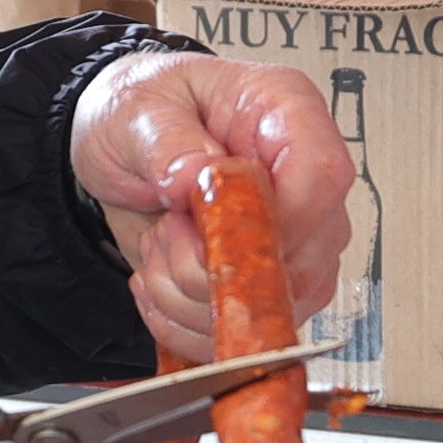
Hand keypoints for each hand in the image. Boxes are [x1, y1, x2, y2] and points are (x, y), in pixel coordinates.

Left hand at [72, 54, 352, 358]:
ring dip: (190, 296)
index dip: (274, 218)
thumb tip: (195, 175)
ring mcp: (296, 238)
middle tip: (165, 230)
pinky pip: (242, 331)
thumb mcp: (136, 111)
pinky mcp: (272, 282)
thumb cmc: (141, 113)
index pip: (322, 177)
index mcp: (286, 114)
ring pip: (272, 306)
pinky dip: (185, 321)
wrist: (121, 149)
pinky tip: (160, 279)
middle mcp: (303, 181)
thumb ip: (166, 142)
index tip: (212, 228)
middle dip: (213, 268)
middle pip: (303, 259)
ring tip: (159, 246)